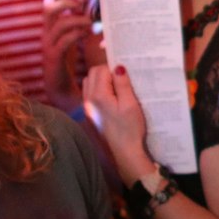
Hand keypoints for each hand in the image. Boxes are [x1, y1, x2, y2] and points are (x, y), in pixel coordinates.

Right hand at [41, 0, 94, 113]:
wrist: (61, 92)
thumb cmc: (68, 67)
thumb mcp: (71, 43)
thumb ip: (75, 29)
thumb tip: (88, 14)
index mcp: (49, 32)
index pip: (46, 8)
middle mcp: (46, 37)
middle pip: (48, 11)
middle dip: (63, 2)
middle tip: (78, 3)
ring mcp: (49, 47)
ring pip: (58, 24)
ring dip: (75, 19)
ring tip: (89, 21)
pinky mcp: (54, 58)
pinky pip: (64, 40)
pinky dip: (76, 34)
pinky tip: (86, 34)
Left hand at [84, 64, 152, 182]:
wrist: (124, 152)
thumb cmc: (130, 129)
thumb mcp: (130, 104)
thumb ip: (123, 84)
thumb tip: (118, 66)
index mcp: (98, 95)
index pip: (101, 70)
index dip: (114, 69)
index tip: (126, 75)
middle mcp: (88, 100)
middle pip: (93, 74)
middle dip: (107, 72)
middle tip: (123, 80)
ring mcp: (87, 107)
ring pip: (90, 82)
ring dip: (102, 80)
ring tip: (117, 89)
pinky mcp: (90, 114)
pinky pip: (90, 93)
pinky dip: (99, 89)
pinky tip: (112, 98)